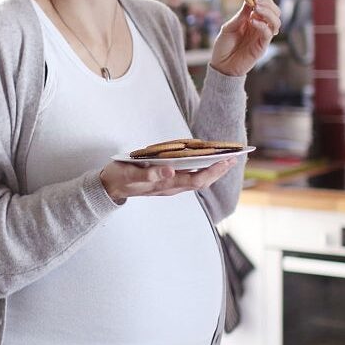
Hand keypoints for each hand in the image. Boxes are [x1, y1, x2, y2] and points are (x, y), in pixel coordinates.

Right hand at [99, 158, 238, 203]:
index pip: (196, 180)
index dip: (213, 171)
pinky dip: (201, 168)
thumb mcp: (131, 175)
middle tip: (235, 157)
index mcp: (166, 185)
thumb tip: (170, 171)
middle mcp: (171, 187)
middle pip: (201, 181)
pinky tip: (206, 160)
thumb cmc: (120, 178)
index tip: (227, 160)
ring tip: (226, 158)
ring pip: (197, 179)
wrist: (108, 187)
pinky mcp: (166, 181)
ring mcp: (169, 185)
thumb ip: (150, 175)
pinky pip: (189, 176)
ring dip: (212, 170)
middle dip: (219, 170)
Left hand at [209, 0, 281, 75]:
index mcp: (252, 19)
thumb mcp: (228, 28)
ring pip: (276, 21)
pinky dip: (262, 25)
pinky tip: (252, 21)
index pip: (265, 4)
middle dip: (267, 2)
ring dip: (268, 12)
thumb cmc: (223, 47)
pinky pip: (268, 34)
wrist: (221, 66)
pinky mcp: (261, 47)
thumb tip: (249, 1)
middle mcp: (260, 27)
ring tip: (255, 8)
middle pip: (275, 11)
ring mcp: (261, 37)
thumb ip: (240, 16)